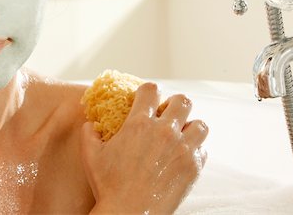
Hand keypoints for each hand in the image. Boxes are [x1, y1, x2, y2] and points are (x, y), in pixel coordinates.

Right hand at [80, 82, 207, 213]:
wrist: (130, 213)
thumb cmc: (109, 185)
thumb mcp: (91, 156)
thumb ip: (88, 134)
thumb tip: (90, 125)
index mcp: (139, 124)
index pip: (151, 90)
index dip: (149, 90)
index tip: (147, 99)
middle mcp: (164, 131)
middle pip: (183, 101)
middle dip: (176, 104)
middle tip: (169, 115)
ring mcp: (182, 149)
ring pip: (200, 124)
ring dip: (191, 127)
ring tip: (181, 135)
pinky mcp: (193, 167)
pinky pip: (203, 150)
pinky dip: (196, 150)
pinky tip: (183, 157)